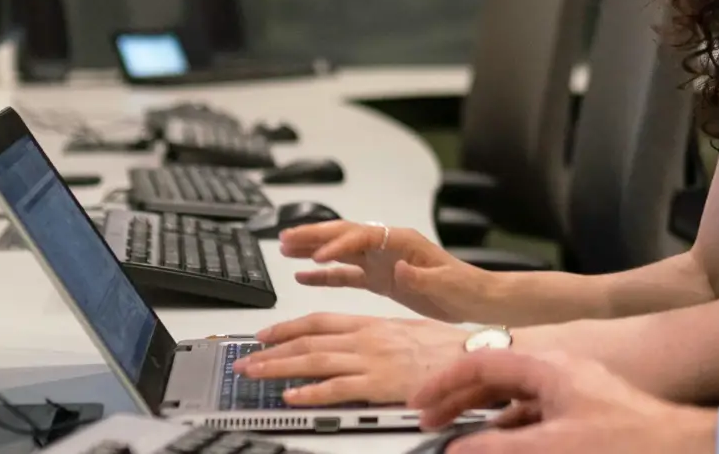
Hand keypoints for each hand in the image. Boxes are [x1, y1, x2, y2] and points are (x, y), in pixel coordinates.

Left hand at [237, 313, 468, 406]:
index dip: (288, 327)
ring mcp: (371, 360)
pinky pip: (337, 388)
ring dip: (279, 368)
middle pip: (308, 341)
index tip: (265, 334)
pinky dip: (311, 392)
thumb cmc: (447, 347)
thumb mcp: (407, 330)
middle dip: (272, 350)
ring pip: (314, 361)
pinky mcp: (379, 383)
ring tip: (255, 375)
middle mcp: (366, 338)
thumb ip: (378, 335)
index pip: (319, 321)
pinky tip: (291, 397)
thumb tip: (358, 342)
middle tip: (246, 359)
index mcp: (372, 323)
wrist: (472, 355)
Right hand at [280, 220, 493, 322]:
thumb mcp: (445, 282)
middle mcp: (387, 246)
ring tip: (283, 249)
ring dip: (311, 249)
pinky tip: (303, 276)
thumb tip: (399, 266)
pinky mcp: (379, 279)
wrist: (475, 299)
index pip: (362, 236)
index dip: (338, 244)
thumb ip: (422, 275)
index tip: (317, 256)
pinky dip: (324, 275)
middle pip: (343, 235)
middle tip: (284, 238)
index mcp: (402, 241)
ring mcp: (380, 262)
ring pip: (338, 251)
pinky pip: (345, 274)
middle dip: (313, 235)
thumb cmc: (464, 287)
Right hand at [411, 350, 717, 453]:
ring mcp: (576, 395)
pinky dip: (513, 430)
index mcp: (548, 368)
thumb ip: (498, 447)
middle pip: (496, 379)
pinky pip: (538, 418)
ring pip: (517, 401)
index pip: (481, 362)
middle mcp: (561, 374)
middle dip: (460, 400)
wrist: (685, 449)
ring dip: (486, 418)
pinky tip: (507, 447)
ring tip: (462, 438)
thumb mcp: (551, 445)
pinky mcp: (589, 418)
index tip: (419, 402)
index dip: (444, 382)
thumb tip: (457, 450)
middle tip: (431, 420)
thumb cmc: (632, 439)